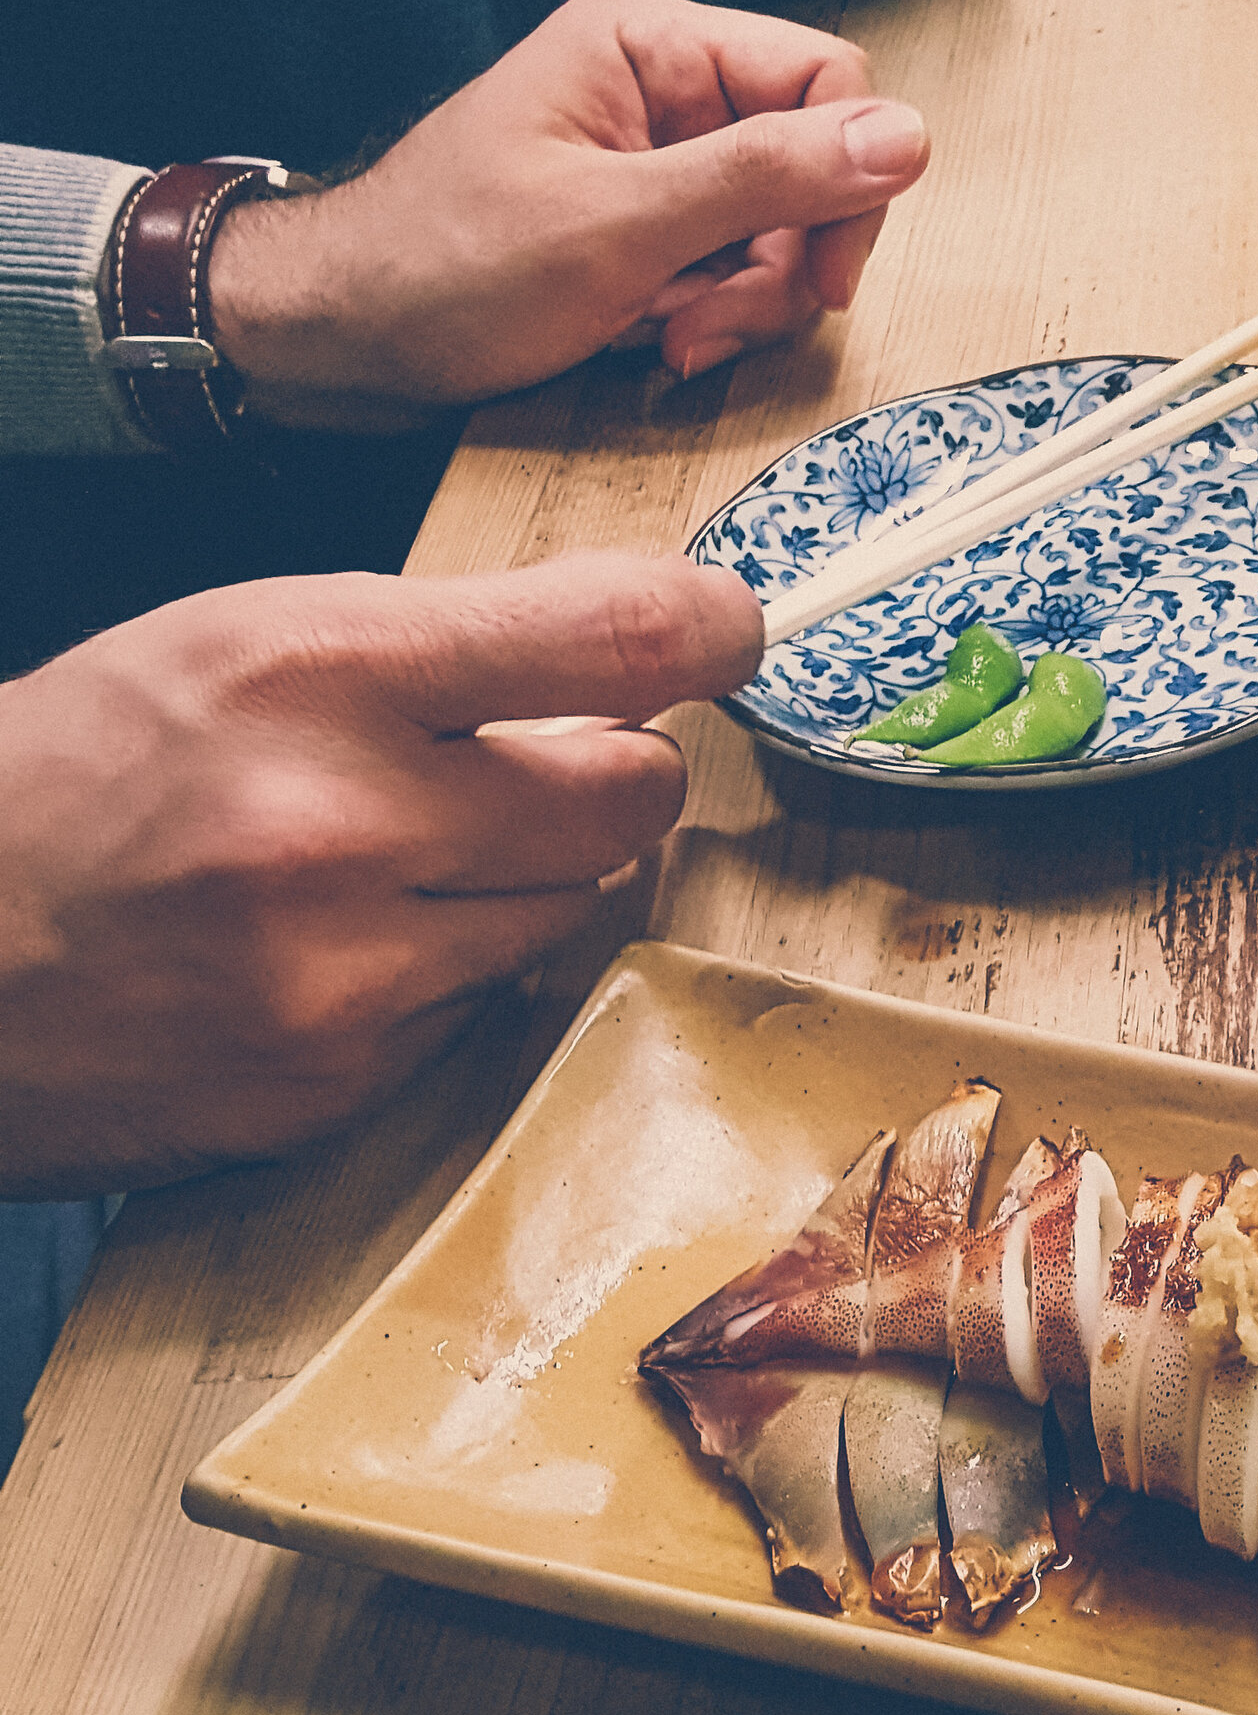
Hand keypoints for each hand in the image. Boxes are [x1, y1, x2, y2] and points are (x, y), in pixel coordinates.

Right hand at [0, 553, 763, 1193]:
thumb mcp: (235, 644)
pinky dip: (440, 974)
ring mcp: (348, 972)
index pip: (606, 639)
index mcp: (313, 668)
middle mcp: (346, 820)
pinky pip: (480, 1012)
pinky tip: (335, 951)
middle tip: (550, 761)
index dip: (698, 629)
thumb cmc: (79, 777)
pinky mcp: (340, 1084)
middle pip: (629, 797)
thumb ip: (434, 653)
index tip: (721, 633)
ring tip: (398, 856)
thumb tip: (624, 673)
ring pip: (565, 911)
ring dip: (521, 878)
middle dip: (615, 773)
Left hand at [205, 0, 931, 427]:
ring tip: (670, 340)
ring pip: (778, 232)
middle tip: (717, 324)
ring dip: (742, 304)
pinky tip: (651, 342)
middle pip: (810, 168)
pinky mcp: (645, 228)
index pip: (826, 82)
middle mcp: (664, 90)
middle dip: (780, 264)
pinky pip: (729, 271)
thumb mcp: (619, 225)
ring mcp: (656, 163)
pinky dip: (707, 318)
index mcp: (653, 45)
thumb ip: (767, 178)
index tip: (822, 276)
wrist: (341, 337)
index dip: (847, 183)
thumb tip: (905, 138)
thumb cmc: (444, 267)